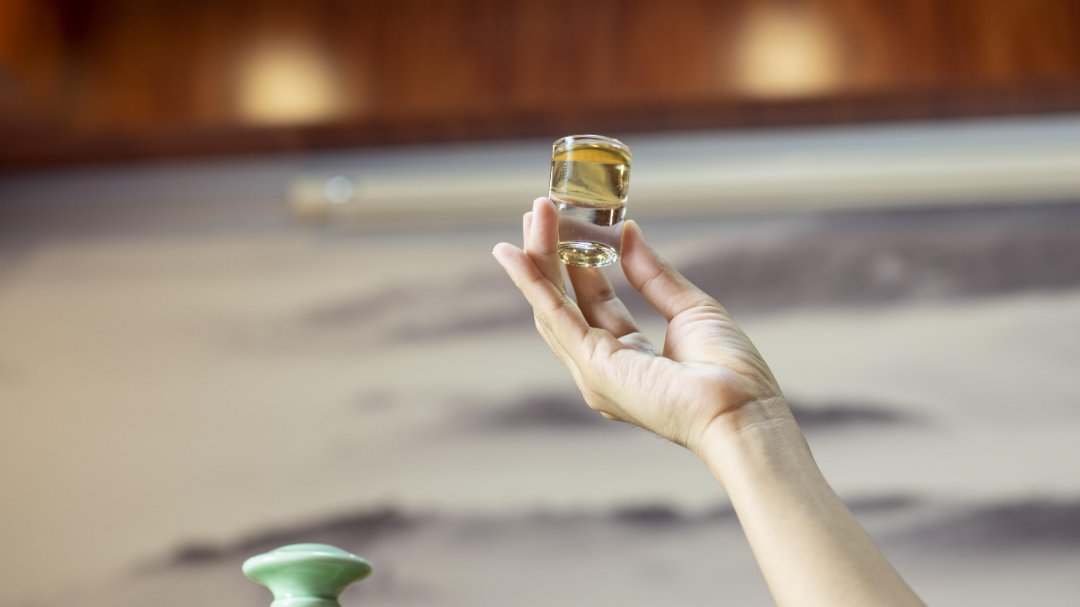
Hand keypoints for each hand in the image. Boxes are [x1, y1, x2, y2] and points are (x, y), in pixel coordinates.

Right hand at [493, 198, 788, 458]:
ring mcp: (592, 372)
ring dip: (538, 258)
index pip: (592, 303)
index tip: (571, 225)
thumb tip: (628, 232)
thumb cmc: (730, 373)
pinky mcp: (592, 366)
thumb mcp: (691, 309)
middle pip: (564, 302)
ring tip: (533, 213)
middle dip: (549, 256)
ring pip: (552, 305)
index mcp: (629, 359)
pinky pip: (554, 315)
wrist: (742, 409)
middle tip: (540, 212)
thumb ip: (654, 275)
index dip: (578, 263)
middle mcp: (602, 368)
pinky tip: (517, 254)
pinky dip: (532, 281)